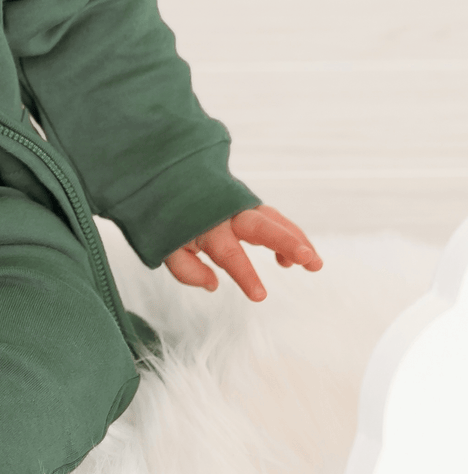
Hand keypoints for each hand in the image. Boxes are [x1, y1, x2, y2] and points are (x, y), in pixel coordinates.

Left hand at [163, 204, 322, 301]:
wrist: (159, 178)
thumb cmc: (163, 218)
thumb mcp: (162, 245)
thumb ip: (186, 269)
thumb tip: (213, 284)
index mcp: (204, 225)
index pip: (229, 254)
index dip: (245, 274)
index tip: (260, 296)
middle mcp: (224, 212)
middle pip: (260, 226)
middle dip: (286, 242)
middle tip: (309, 260)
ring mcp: (237, 205)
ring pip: (273, 220)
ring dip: (297, 240)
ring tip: (315, 264)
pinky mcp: (244, 203)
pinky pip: (271, 218)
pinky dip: (286, 234)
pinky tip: (291, 261)